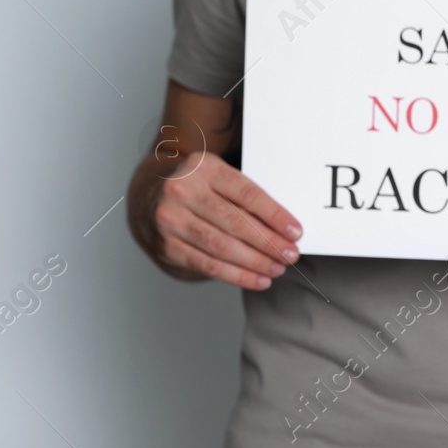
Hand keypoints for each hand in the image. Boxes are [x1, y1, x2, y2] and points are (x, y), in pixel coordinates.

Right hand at [151, 151, 301, 289]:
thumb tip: (286, 229)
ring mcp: (170, 218)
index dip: (274, 215)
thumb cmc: (200, 189)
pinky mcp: (166, 244)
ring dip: (255, 262)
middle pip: (235, 222)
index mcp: (203, 167)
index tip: (295, 232)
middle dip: (268, 243)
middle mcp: (182, 190)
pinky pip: (207, 265)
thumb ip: (246, 196)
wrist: (151, 198)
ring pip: (222, 246)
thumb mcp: (220, 178)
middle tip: (290, 255)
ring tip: (277, 268)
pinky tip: (258, 279)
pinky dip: (237, 275)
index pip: (247, 194)